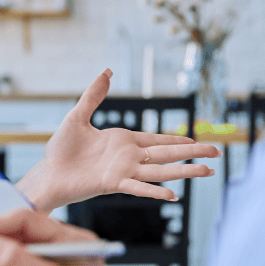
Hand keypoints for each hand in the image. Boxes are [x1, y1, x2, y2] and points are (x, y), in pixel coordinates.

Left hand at [15, 69, 220, 213]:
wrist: (47, 173)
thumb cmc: (60, 150)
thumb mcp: (77, 116)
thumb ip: (94, 95)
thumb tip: (107, 71)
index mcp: (123, 142)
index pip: (157, 141)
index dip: (178, 141)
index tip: (197, 141)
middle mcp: (128, 158)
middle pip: (167, 155)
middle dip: (193, 153)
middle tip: (217, 153)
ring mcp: (123, 171)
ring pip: (161, 172)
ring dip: (184, 171)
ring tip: (207, 172)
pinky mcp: (113, 183)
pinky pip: (138, 187)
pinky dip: (156, 191)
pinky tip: (175, 194)